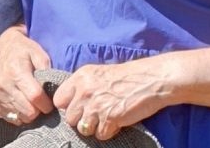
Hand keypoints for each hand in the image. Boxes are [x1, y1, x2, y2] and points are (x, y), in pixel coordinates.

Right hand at [0, 24, 53, 125]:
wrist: (3, 47)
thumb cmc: (24, 50)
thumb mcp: (38, 53)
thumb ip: (47, 71)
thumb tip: (52, 92)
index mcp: (16, 71)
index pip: (35, 97)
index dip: (47, 103)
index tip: (51, 102)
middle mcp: (4, 84)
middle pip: (29, 111)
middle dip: (39, 110)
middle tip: (41, 100)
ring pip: (21, 117)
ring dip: (29, 112)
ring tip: (31, 99)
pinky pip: (11, 118)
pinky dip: (19, 113)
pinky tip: (21, 101)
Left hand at [53, 60, 168, 140]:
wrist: (149, 80)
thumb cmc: (125, 77)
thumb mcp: (98, 74)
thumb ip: (82, 87)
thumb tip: (70, 105)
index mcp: (80, 77)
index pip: (59, 99)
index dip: (68, 107)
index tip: (78, 109)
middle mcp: (85, 90)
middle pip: (70, 118)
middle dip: (82, 120)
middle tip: (96, 115)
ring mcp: (96, 105)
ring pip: (83, 129)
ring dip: (95, 127)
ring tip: (107, 117)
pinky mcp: (109, 118)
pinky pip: (100, 135)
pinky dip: (109, 132)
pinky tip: (117, 121)